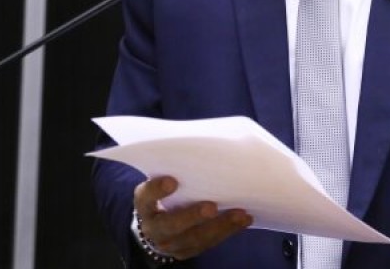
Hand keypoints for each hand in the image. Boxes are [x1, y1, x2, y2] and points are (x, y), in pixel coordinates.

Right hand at [134, 176, 252, 260]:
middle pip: (170, 225)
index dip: (156, 190)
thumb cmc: (169, 189)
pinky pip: (208, 244)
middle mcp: (153, 227)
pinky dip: (227, 231)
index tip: (172, 180)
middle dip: (192, 216)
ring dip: (219, 226)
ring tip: (239, 214)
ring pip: (194, 238)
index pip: (146, 197)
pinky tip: (244, 219)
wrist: (159, 220)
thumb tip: (207, 139)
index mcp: (145, 203)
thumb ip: (178, 166)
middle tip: (212, 207)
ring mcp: (170, 242)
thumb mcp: (166, 177)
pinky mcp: (186, 251)